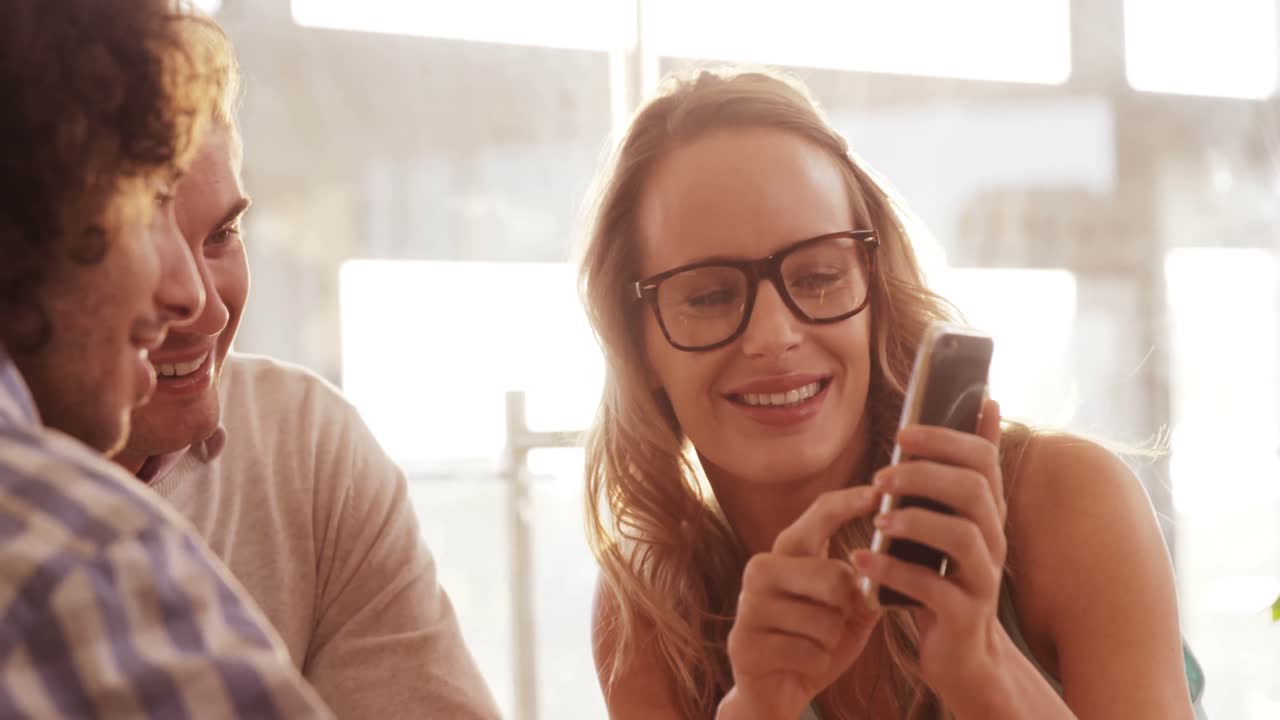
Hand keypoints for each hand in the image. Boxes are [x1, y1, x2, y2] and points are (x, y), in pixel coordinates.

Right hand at [720, 486, 882, 719]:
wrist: (774, 693)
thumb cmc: (814, 643)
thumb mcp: (849, 612)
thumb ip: (865, 585)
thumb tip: (886, 562)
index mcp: (787, 553)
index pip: (818, 516)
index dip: (849, 503)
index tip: (879, 494)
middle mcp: (761, 569)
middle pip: (832, 575)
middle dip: (847, 606)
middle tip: (835, 619)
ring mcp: (747, 606)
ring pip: (824, 622)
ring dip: (831, 642)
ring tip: (812, 645)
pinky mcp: (743, 643)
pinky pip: (808, 653)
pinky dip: (816, 664)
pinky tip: (798, 664)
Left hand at [852, 398, 1009, 703]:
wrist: (962, 656)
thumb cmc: (946, 578)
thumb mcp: (955, 520)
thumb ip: (961, 470)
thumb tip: (987, 401)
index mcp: (987, 512)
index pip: (982, 458)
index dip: (945, 439)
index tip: (902, 433)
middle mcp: (994, 540)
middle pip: (973, 489)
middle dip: (924, 475)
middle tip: (880, 476)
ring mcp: (983, 579)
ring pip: (961, 535)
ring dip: (915, 520)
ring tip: (877, 520)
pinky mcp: (964, 615)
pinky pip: (933, 587)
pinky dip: (894, 571)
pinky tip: (861, 559)